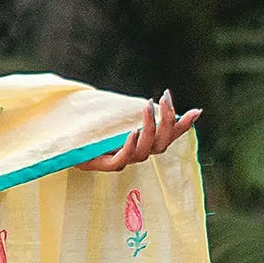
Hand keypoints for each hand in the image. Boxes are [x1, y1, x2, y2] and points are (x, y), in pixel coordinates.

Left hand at [79, 88, 199, 170]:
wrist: (66, 142)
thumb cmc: (96, 128)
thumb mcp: (122, 115)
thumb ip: (143, 110)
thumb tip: (164, 97)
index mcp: (142, 144)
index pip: (169, 138)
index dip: (182, 127)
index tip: (196, 110)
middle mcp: (135, 155)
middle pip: (160, 145)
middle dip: (166, 121)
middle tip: (163, 98)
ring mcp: (120, 161)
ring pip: (144, 152)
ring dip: (148, 128)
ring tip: (146, 106)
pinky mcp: (102, 165)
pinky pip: (120, 161)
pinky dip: (129, 147)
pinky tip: (132, 132)